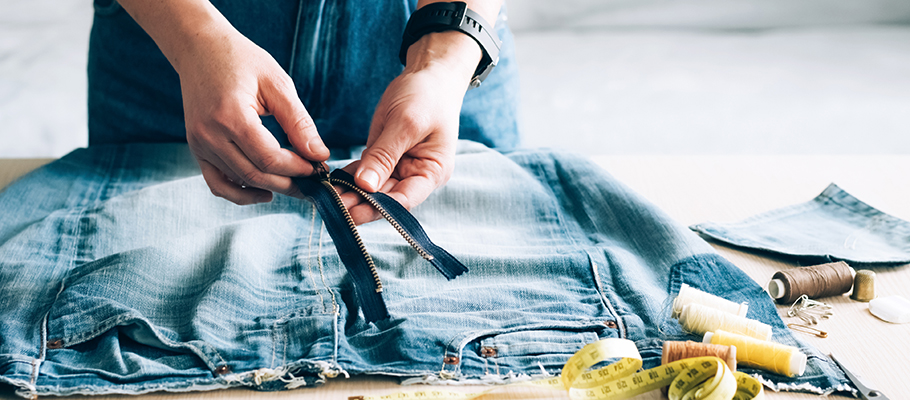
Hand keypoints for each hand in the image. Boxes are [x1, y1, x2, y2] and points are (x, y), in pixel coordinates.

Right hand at [179, 30, 328, 204]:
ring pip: (240, 181)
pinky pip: (218, 183)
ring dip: (270, 187)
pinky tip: (264, 191)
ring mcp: (199, 144)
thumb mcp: (277, 84)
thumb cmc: (241, 60)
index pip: (269, 157)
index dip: (297, 168)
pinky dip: (241, 193)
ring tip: (295, 184)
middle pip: (255, 174)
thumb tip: (319, 154)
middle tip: (312, 183)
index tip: (318, 167)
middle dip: (288, 183)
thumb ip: (298, 121)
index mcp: (230, 115)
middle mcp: (209, 135)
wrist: (200, 48)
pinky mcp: (196, 148)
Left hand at [340, 31, 481, 224]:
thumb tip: (365, 186)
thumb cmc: (427, 95)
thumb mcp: (405, 123)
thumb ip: (384, 155)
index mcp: (432, 172)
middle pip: (387, 198)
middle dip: (361, 203)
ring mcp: (400, 167)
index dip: (379, 209)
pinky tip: (331, 183)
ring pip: (374, 189)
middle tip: (333, 208)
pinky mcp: (385, 157)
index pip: (405, 200)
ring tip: (327, 199)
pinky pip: (366, 172)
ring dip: (352, 194)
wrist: (429, 74)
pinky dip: (349, 178)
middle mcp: (417, 175)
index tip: (353, 212)